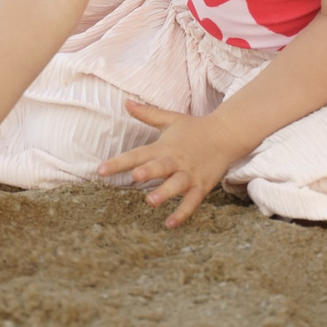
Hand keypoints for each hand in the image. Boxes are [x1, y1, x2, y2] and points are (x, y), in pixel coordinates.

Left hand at [97, 101, 242, 227]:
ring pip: (176, 185)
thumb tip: (125, 102)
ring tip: (151, 201)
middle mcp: (175, 161)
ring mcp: (189, 174)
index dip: (119, 162)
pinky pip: (191, 202)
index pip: (137, 154)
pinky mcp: (201, 186)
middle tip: (136, 176)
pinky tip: (170, 224)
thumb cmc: (194, 128)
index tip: (100, 170)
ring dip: (165, 192)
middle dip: (148, 171)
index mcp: (164, 147)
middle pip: (160, 166)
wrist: (226, 134)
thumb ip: (147, 114)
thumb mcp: (170, 119)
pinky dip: (182, 213)